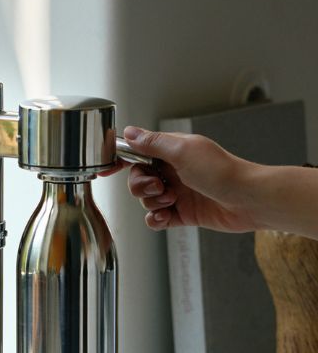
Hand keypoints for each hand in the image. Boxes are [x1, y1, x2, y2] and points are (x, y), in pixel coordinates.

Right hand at [120, 127, 260, 232]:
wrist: (246, 200)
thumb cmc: (221, 172)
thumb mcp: (183, 151)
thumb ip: (153, 143)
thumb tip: (129, 132)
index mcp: (172, 151)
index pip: (138, 152)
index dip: (120, 159)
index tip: (106, 169)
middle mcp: (172, 171)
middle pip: (137, 179)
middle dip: (141, 186)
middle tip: (159, 187)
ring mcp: (177, 193)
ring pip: (146, 200)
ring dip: (153, 202)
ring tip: (171, 201)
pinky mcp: (182, 214)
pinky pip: (156, 219)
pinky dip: (156, 220)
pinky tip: (165, 218)